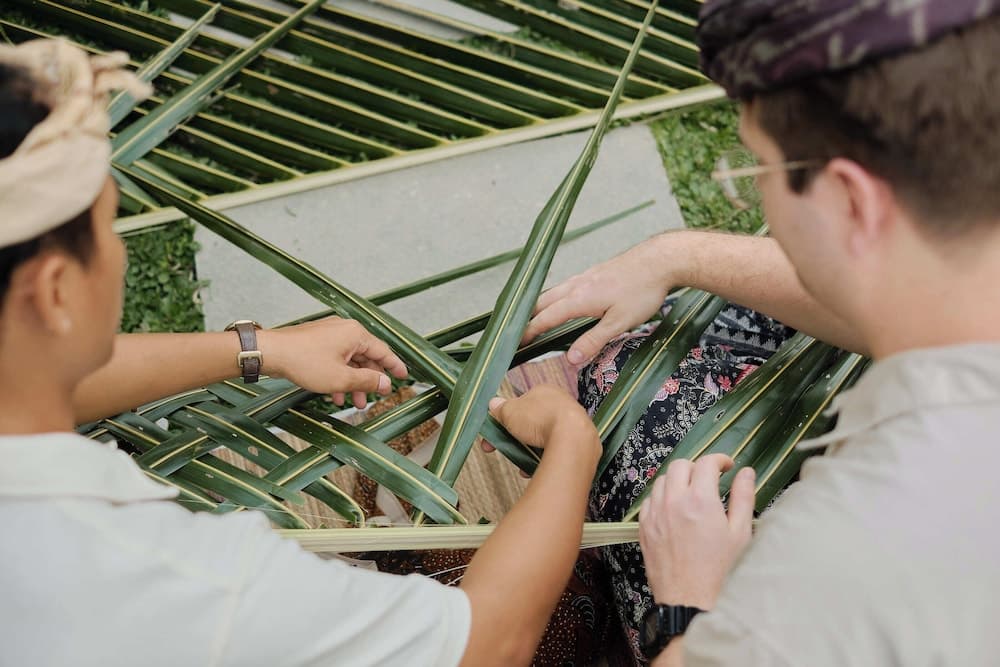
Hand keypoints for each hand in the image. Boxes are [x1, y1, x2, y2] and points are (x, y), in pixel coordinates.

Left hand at [257, 317, 407, 408]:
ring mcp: (330, 335)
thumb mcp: (340, 378)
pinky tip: (334, 393)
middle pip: (366, 357)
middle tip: (373, 398)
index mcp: (356, 334)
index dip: (394, 366)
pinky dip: (338, 375)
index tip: (403, 377)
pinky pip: (335, 359)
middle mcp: (345, 330)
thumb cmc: (304, 361)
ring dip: (353, 382)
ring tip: (353, 402)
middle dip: (369, 380)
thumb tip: (385, 383)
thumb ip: (366, 381)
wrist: (271, 352)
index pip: (383, 351)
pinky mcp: (317, 341)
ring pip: (349, 361)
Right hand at [484, 385, 599, 463]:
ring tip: (519, 461)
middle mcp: (562, 404)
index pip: (523, 403)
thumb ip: (501, 408)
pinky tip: (533, 467)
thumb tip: (494, 404)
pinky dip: (543, 459)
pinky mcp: (579, 442)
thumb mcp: (510, 411)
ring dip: (529, 450)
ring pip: (545, 437)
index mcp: (545, 391)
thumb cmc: (541, 420)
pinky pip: (556, 450)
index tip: (497, 430)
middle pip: (533, 421)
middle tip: (504, 447)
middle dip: (517, 436)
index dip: (507, 417)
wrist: (571, 440)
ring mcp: (573, 423)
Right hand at [522, 235, 675, 365]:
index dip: (529, 331)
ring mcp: (585, 276)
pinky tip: (564, 300)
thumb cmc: (642, 290)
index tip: (517, 342)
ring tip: (534, 317)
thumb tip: (571, 359)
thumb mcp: (619, 322)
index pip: (545, 318)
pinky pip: (566, 285)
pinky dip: (556, 296)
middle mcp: (577, 285)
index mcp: (578, 299)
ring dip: (541, 305)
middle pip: (543, 301)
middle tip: (519, 332)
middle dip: (528, 317)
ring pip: (554, 291)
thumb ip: (593, 340)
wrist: (660, 260)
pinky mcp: (595, 272)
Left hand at [639, 455, 754, 609]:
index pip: (706, 463)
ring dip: (678, 480)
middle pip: (680, 465)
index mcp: (700, 500)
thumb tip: (745, 473)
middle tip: (710, 479)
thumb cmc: (719, 572)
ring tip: (692, 493)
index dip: (719, 459)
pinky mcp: (644, 527)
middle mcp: (673, 502)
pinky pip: (650, 499)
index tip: (727, 466)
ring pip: (662, 480)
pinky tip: (675, 509)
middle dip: (697, 467)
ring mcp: (655, 514)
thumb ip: (743, 497)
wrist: (690, 601)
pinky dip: (662, 497)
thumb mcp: (741, 534)